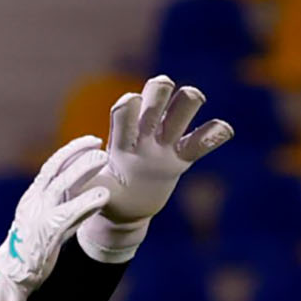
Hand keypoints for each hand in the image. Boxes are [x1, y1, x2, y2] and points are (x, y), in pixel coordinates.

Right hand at [0, 136, 109, 300]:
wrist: (13, 276)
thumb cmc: (32, 250)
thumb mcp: (44, 221)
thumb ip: (61, 206)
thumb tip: (84, 193)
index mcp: (32, 197)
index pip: (51, 165)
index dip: (70, 150)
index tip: (89, 141)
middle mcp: (34, 202)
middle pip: (57, 169)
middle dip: (79, 154)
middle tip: (100, 146)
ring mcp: (39, 215)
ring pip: (62, 185)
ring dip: (84, 169)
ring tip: (104, 161)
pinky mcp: (48, 232)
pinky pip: (71, 212)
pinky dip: (88, 201)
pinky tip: (104, 195)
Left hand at [80, 75, 233, 261]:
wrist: (123, 210)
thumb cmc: (104, 196)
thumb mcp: (90, 193)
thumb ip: (84, 187)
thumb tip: (76, 185)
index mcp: (122, 139)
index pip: (126, 110)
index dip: (129, 105)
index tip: (129, 107)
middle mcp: (145, 134)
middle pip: (157, 94)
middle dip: (160, 90)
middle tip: (162, 101)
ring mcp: (165, 144)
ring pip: (182, 108)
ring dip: (188, 102)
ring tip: (190, 106)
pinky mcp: (181, 158)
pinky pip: (201, 142)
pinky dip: (215, 133)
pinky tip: (223, 130)